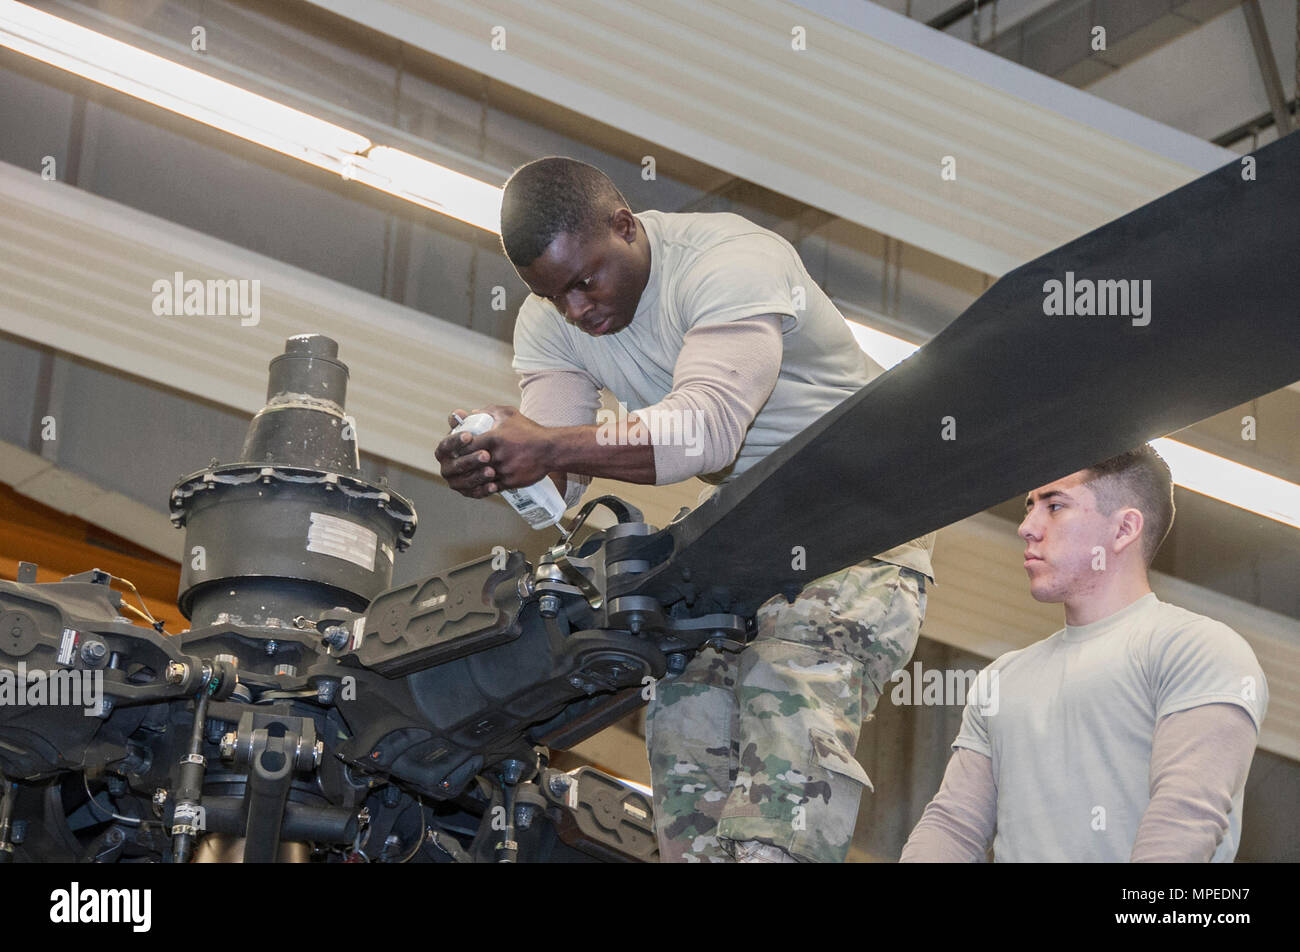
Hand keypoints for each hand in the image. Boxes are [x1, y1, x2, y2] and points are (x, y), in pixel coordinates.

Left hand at [434, 405, 554, 497]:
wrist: (551, 450)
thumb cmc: (530, 431)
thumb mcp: (509, 414)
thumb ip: (489, 411)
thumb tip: (472, 413)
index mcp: (494, 438)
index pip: (467, 445)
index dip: (459, 448)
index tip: (457, 449)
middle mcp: (497, 455)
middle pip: (471, 464)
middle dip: (464, 464)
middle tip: (459, 464)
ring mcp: (504, 470)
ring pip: (480, 477)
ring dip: (473, 477)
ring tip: (468, 475)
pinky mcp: (510, 482)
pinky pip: (492, 487)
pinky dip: (485, 486)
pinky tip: (482, 483)